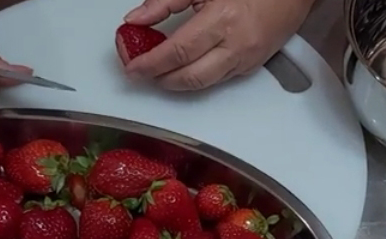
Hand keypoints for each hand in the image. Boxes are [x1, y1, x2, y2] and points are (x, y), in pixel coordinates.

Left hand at [122, 0, 313, 90]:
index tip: (133, 66)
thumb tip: (138, 19)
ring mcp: (246, 60)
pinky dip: (197, 76)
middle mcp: (236, 46)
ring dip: (177, 81)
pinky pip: (218, 79)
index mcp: (223, 20)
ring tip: (160, 70)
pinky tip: (186, 66)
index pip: (176, 52)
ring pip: (203, 84)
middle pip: (188, 77)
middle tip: (142, 70)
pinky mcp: (252, 66)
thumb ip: (166, 2)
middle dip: (160, 78)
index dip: (150, 63)